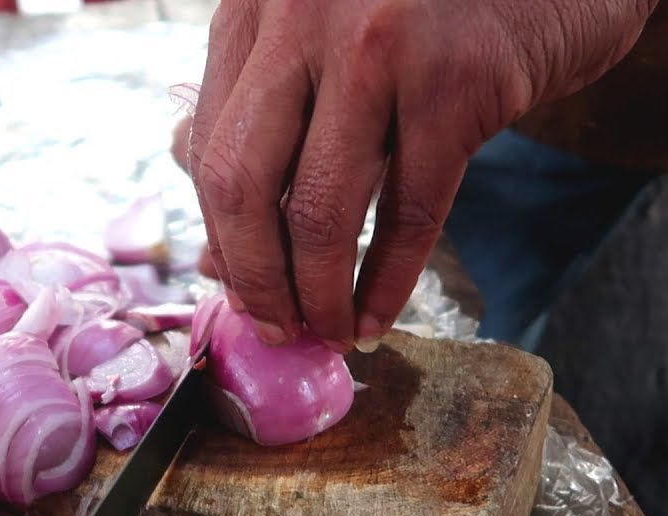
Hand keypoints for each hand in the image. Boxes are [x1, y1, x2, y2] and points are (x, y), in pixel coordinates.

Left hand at [181, 0, 654, 350]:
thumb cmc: (429, 9)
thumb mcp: (325, 40)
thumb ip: (265, 127)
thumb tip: (217, 259)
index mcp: (257, 3)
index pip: (208, 148)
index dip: (221, 235)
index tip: (239, 289)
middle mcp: (303, 16)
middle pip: (242, 182)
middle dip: (254, 278)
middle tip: (274, 328)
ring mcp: (379, 46)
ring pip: (321, 211)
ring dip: (318, 296)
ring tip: (328, 331)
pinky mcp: (458, 84)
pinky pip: (408, 216)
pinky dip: (387, 284)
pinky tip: (377, 318)